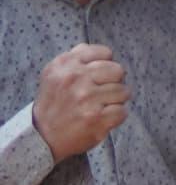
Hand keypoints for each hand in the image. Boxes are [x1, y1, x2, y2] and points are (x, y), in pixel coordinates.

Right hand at [30, 43, 126, 159]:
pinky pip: (123, 111)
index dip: (106, 64)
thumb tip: (98, 49)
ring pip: (124, 91)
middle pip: (118, 70)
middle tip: (101, 92)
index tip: (98, 76)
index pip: (105, 52)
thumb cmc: (55, 103)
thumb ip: (76, 58)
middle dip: (114, 82)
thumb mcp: (55, 74)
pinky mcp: (96, 118)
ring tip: (100, 106)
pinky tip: (102, 118)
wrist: (43, 134)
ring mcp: (86, 98)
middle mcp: (75, 78)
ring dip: (116, 100)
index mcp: (65, 64)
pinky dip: (116, 116)